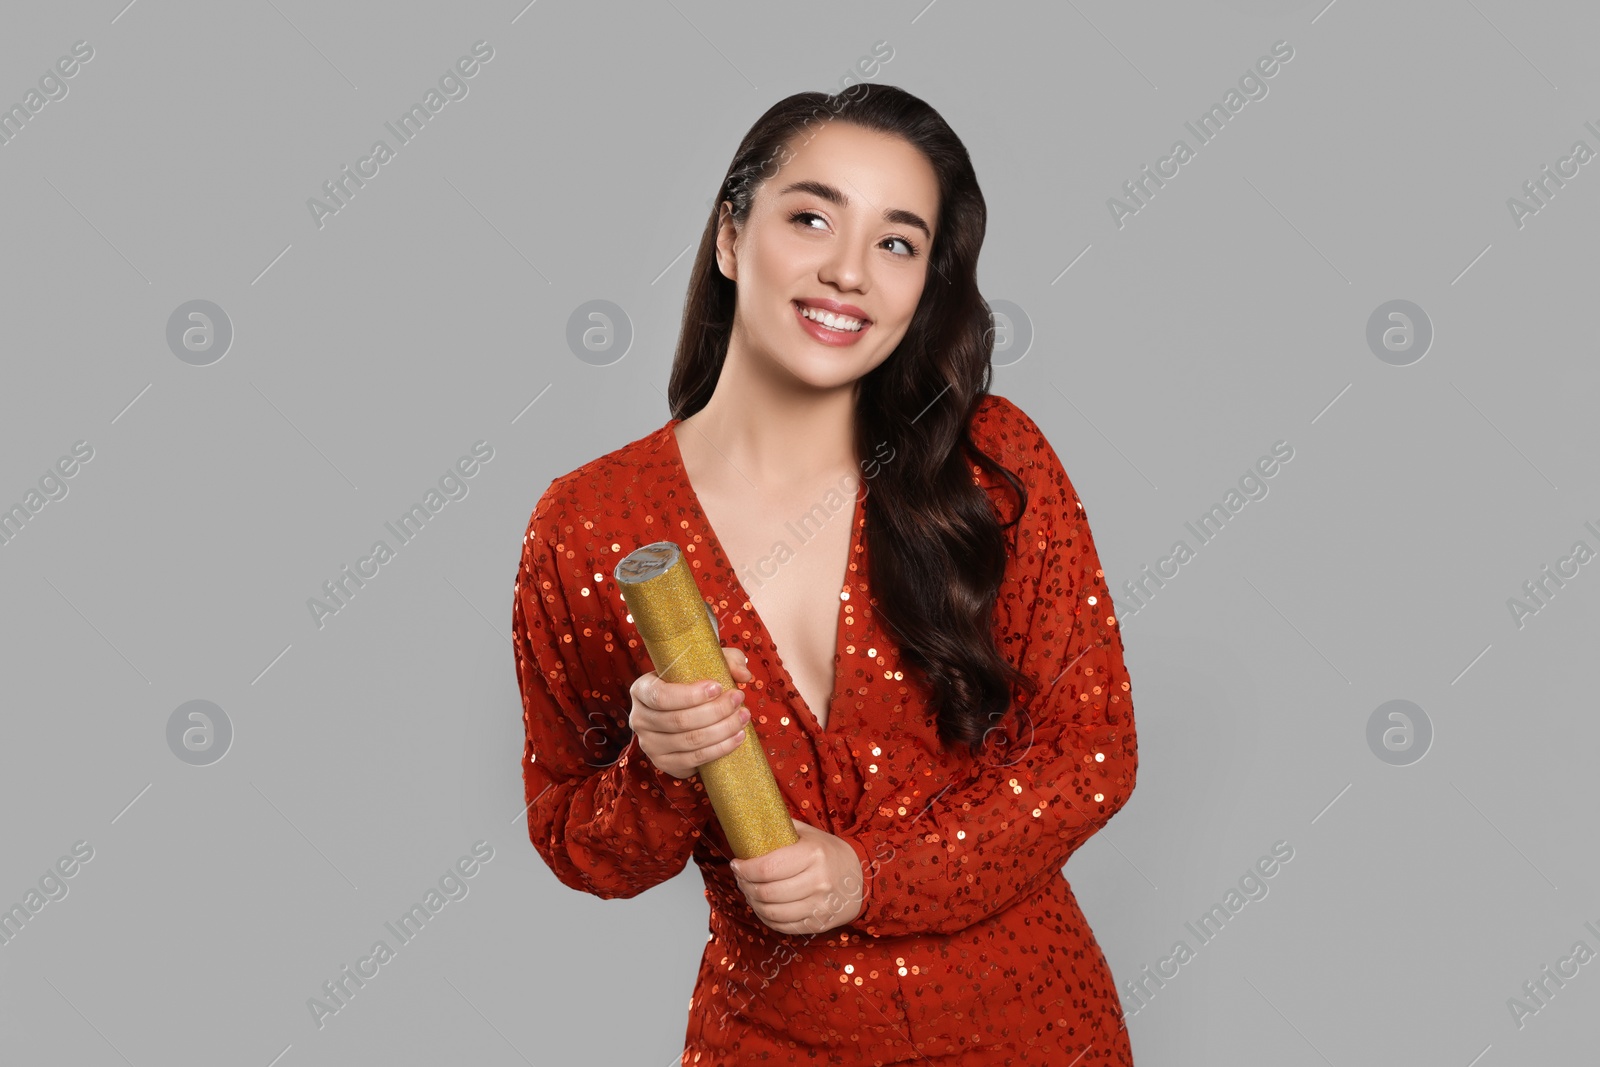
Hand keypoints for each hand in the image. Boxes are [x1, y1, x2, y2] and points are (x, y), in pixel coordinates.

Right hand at [628, 647, 752, 780]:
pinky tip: (737, 737)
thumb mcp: (706, 663)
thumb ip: (727, 661)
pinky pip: (695, 759)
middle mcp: (639, 719)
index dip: (691, 695)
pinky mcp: (664, 763)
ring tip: (743, 717)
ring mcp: (650, 745)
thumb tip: (744, 675)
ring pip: (690, 741)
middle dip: (716, 711)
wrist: (685, 708)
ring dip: (722, 730)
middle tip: (739, 699)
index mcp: (641, 690)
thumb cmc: (693, 681)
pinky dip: (719, 749)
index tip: (718, 687)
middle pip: (679, 721)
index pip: (661, 696)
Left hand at [729, 818, 865, 935]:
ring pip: (772, 912)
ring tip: (749, 893)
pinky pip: (783, 926)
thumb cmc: (829, 853)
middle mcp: (818, 881)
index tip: (737, 864)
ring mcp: (819, 906)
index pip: (768, 867)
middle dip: (745, 886)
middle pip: (767, 892)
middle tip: (740, 879)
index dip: (745, 869)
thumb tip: (751, 822)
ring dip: (753, 903)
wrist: (861, 878)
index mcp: (813, 854)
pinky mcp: (819, 923)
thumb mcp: (810, 834)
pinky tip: (763, 907)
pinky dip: (767, 918)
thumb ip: (782, 828)